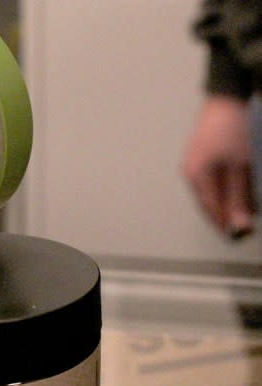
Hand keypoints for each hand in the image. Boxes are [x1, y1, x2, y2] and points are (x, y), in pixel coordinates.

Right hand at [182, 94, 257, 237]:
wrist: (227, 97)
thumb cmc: (232, 130)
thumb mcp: (240, 168)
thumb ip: (239, 198)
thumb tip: (239, 226)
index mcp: (195, 177)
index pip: (210, 209)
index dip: (226, 224)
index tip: (243, 235)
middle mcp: (190, 172)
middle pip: (210, 201)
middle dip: (228, 213)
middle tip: (248, 222)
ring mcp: (195, 163)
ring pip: (212, 191)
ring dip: (229, 200)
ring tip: (247, 207)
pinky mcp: (203, 155)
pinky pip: (213, 179)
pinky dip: (227, 187)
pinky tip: (239, 189)